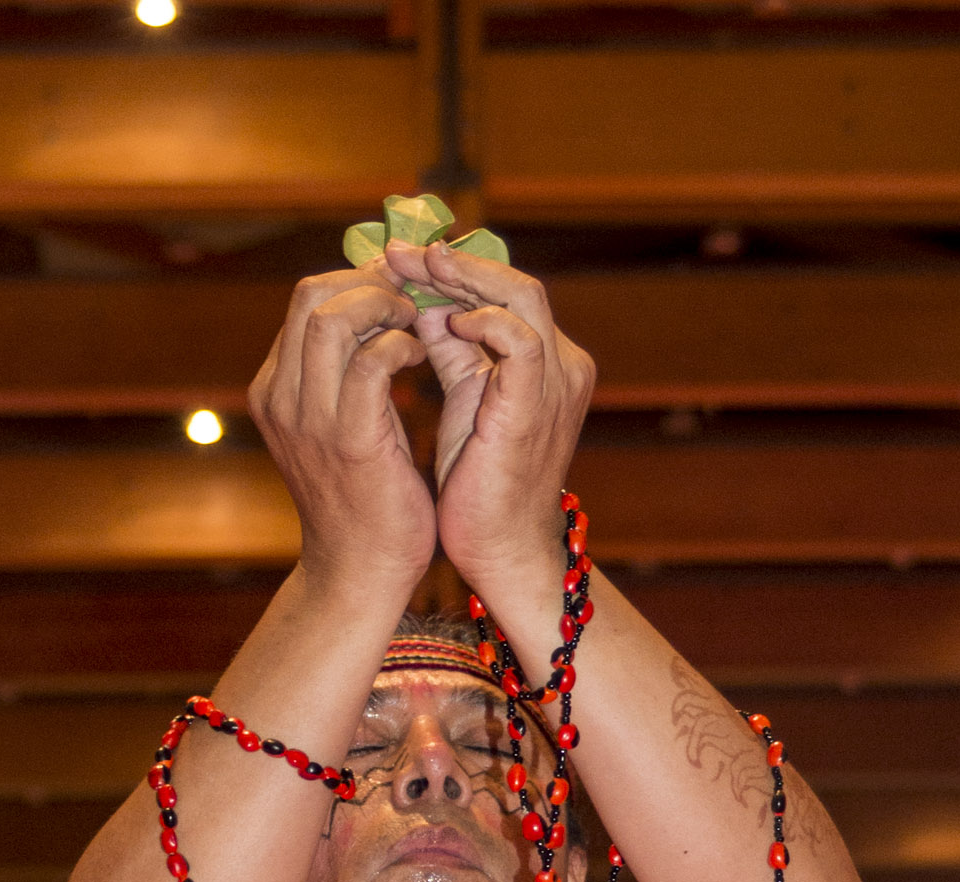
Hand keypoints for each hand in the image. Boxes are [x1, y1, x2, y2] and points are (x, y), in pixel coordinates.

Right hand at [247, 269, 436, 600]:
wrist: (359, 574)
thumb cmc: (362, 500)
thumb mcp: (339, 425)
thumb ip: (344, 373)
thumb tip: (375, 315)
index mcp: (274, 390)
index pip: (305, 301)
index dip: (356, 281)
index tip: (397, 287)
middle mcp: (281, 399)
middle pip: (312, 295)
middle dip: (370, 282)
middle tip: (411, 295)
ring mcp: (311, 420)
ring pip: (334, 319)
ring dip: (385, 307)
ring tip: (415, 321)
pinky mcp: (350, 441)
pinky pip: (371, 362)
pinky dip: (400, 345)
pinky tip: (420, 356)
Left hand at [390, 241, 594, 603]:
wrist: (501, 552)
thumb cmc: (479, 487)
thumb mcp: (464, 401)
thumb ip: (452, 351)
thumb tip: (422, 304)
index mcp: (544, 362)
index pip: (504, 293)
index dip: (453, 271)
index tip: (401, 260)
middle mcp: (561, 364)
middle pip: (514, 282)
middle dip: (452, 262)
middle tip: (399, 251)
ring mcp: (556, 381)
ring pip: (521, 294)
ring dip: (463, 277)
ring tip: (416, 271)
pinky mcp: (537, 403)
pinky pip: (518, 337)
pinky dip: (481, 321)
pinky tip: (443, 325)